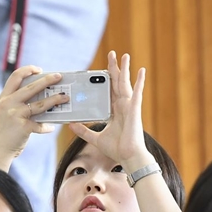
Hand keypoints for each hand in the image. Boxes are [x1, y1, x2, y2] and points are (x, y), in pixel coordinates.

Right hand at [0, 66, 69, 168]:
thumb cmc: (3, 132)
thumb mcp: (5, 113)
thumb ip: (17, 104)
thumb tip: (40, 97)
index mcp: (4, 98)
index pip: (15, 77)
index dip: (28, 70)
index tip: (39, 69)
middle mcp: (8, 103)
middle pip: (32, 87)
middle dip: (47, 80)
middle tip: (59, 76)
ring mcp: (16, 115)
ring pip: (40, 104)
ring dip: (55, 100)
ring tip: (65, 98)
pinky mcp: (24, 127)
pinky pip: (40, 124)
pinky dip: (46, 126)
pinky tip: (51, 127)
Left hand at [69, 51, 149, 170]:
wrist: (128, 157)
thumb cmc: (116, 149)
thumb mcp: (95, 138)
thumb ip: (83, 131)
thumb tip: (70, 125)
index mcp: (114, 112)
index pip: (108, 92)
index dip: (105, 81)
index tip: (100, 71)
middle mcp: (122, 106)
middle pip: (117, 83)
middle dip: (114, 69)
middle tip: (111, 55)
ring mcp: (129, 107)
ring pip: (126, 84)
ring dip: (125, 69)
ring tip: (124, 56)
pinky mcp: (134, 109)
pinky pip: (137, 93)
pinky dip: (139, 81)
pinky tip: (141, 70)